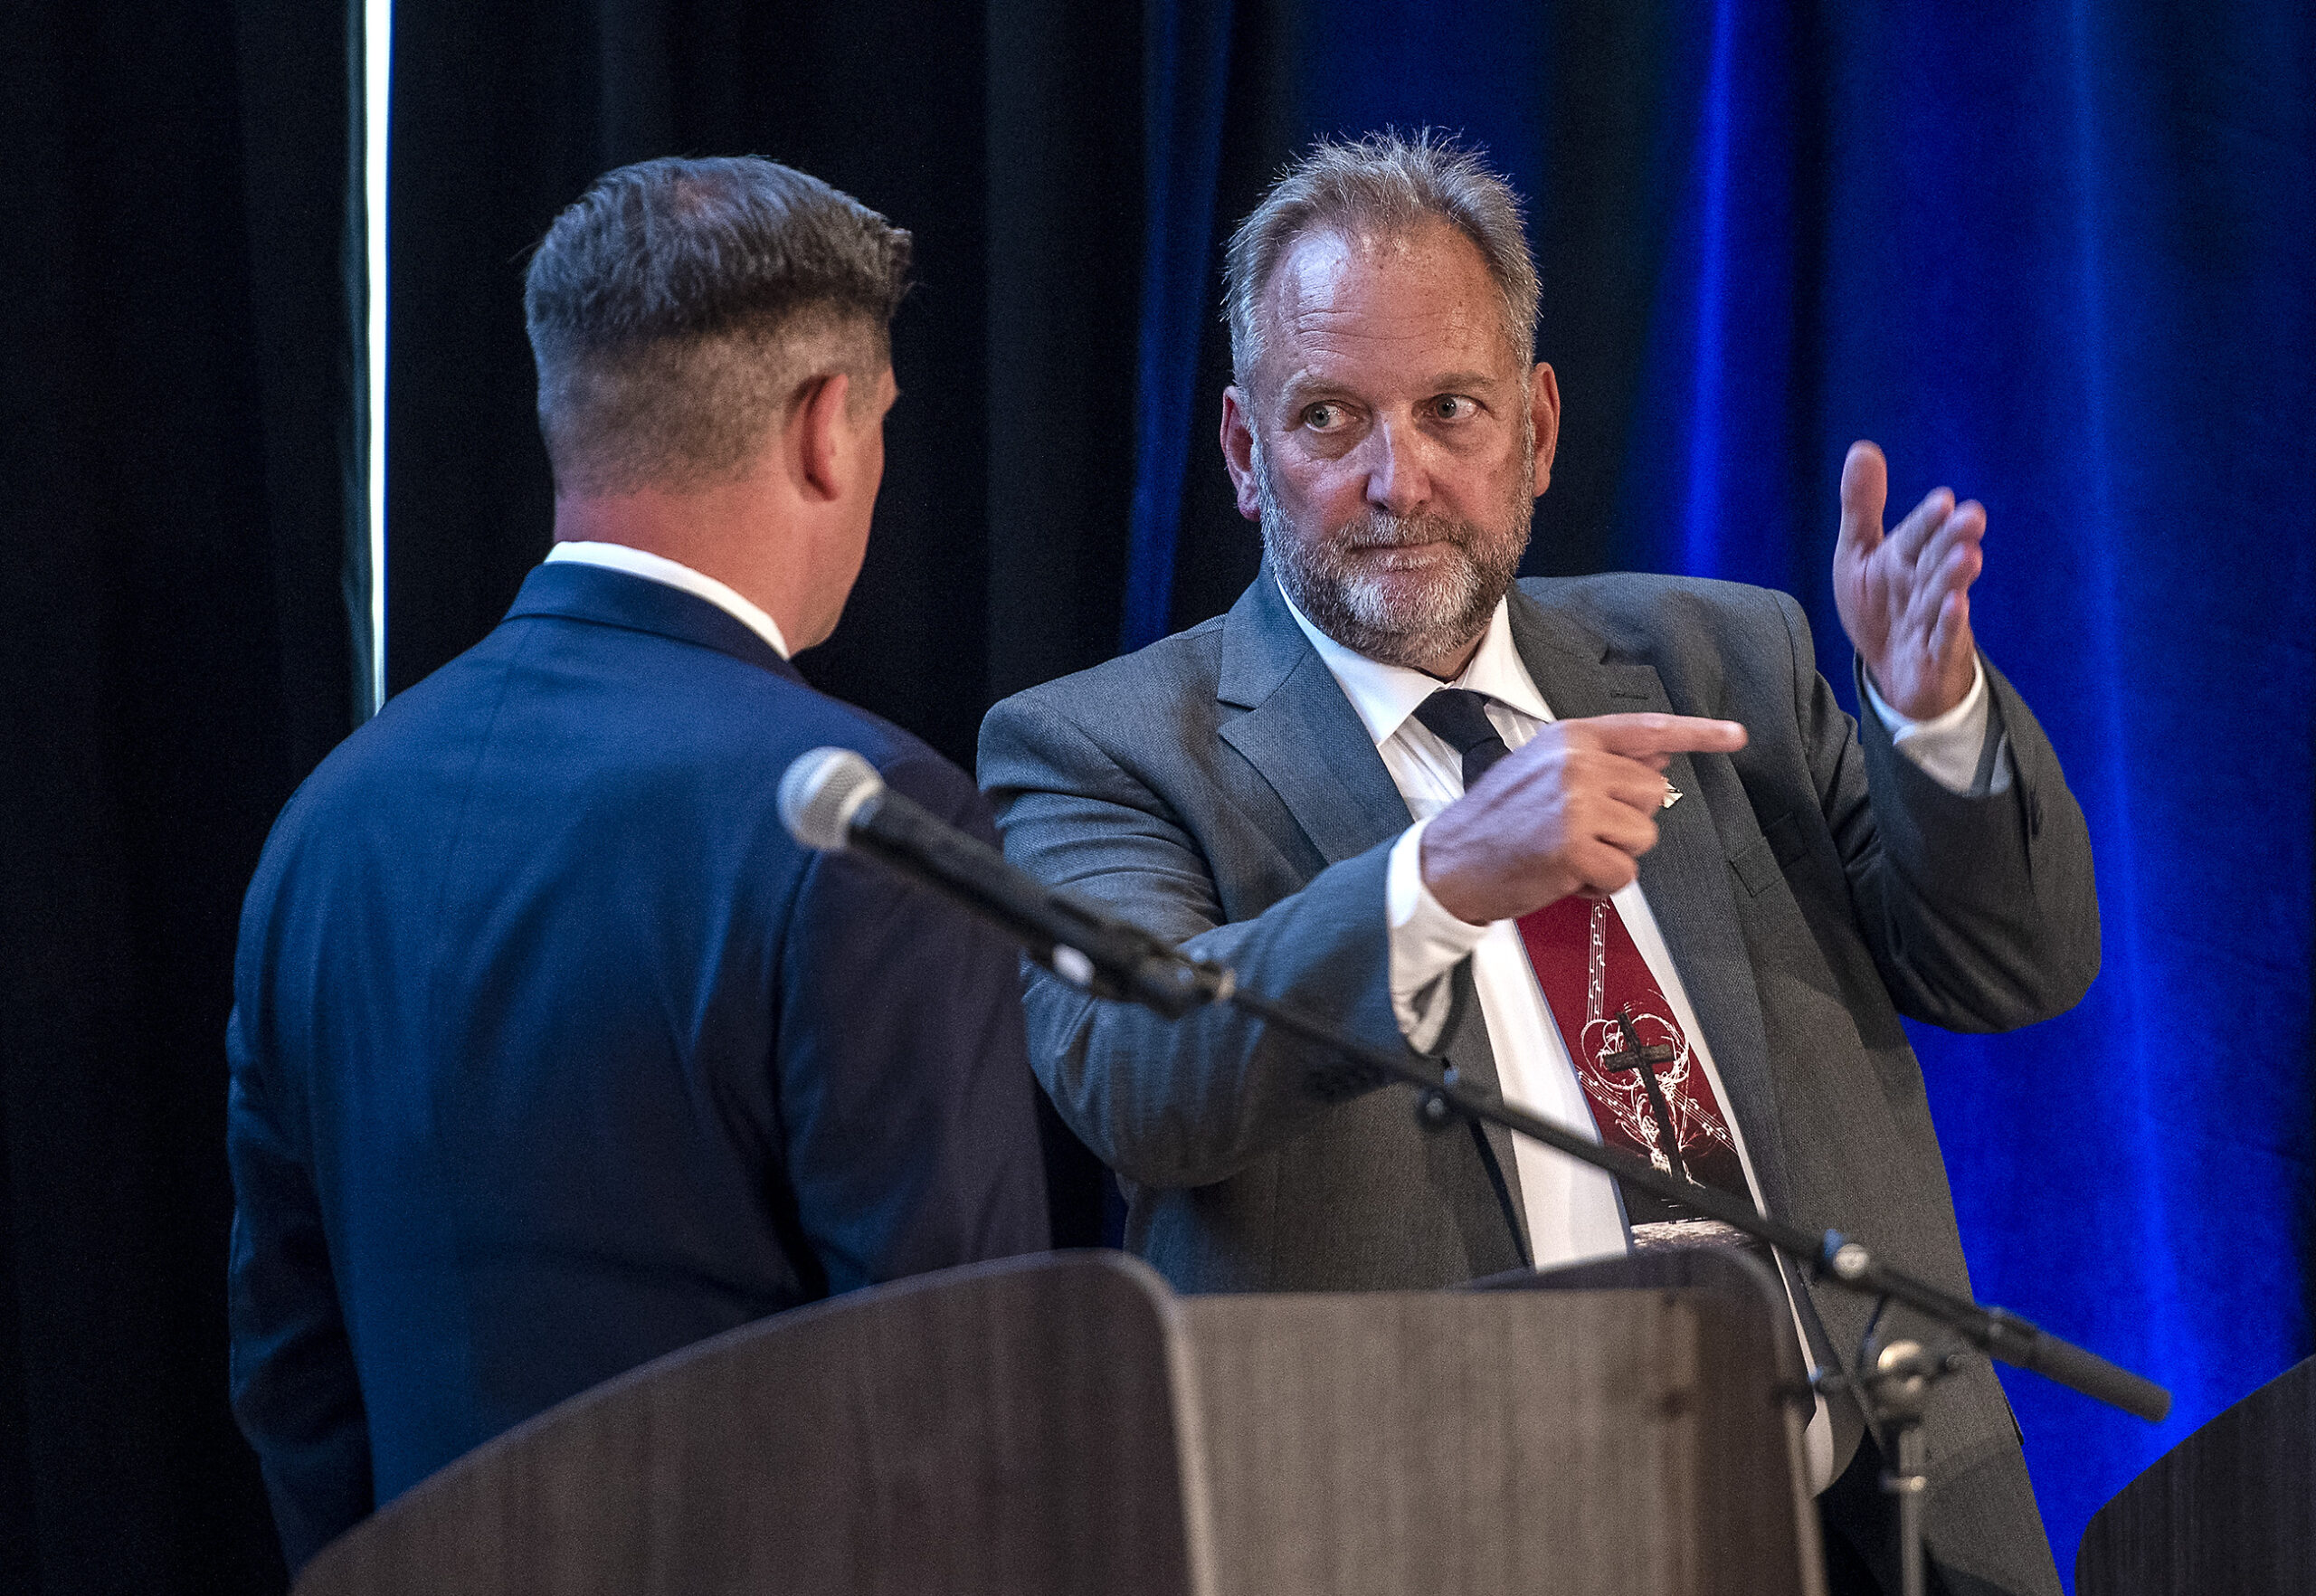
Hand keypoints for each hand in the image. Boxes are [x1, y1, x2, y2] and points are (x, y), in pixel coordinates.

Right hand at [1420, 713, 1748, 924]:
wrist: (1447, 863)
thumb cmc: (1494, 822)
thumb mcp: (1542, 771)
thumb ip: (1602, 761)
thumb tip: (1660, 757)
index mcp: (1569, 738)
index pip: (1645, 730)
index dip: (1697, 733)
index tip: (1735, 736)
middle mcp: (1576, 764)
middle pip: (1653, 795)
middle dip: (1626, 822)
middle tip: (1576, 832)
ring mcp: (1576, 805)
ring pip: (1643, 838)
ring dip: (1612, 857)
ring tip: (1564, 854)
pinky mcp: (1574, 848)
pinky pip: (1624, 875)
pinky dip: (1599, 886)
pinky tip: (1562, 876)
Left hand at [1832, 440, 1984, 720]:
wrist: (1895, 670)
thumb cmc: (1881, 607)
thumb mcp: (1860, 555)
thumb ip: (1862, 507)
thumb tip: (1863, 447)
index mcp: (1905, 558)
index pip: (1916, 535)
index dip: (1928, 521)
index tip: (1942, 500)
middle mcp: (1924, 585)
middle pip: (1936, 561)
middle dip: (1951, 540)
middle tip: (1971, 516)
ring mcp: (1933, 621)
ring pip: (1942, 598)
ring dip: (1953, 579)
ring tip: (1968, 556)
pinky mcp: (1936, 656)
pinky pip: (1943, 640)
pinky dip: (1949, 625)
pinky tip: (1957, 606)